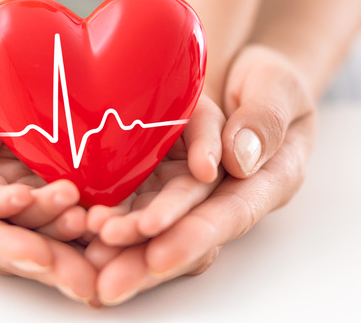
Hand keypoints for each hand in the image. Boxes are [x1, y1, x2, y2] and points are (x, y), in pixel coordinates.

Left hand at [90, 45, 316, 304]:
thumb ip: (265, 120)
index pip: (229, 214)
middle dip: (146, 258)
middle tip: (108, 282)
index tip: (159, 256)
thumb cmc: (270, 82)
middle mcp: (227, 195)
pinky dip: (114, 218)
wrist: (247, 78)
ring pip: (158, 225)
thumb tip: (238, 161)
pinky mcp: (165, 178)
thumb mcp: (279, 89)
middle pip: (186, 231)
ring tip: (88, 259)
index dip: (192, 237)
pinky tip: (81, 232)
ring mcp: (193, 190)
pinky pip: (139, 202)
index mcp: (268, 180)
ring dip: (124, 246)